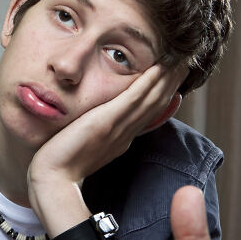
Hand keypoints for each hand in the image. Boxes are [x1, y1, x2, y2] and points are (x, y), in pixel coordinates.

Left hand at [27, 65, 185, 226]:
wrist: (52, 180)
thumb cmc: (60, 167)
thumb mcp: (82, 148)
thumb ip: (95, 136)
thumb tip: (98, 126)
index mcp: (121, 139)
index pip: (148, 113)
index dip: (163, 94)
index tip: (173, 76)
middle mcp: (125, 133)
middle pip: (156, 104)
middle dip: (173, 82)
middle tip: (188, 61)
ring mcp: (118, 128)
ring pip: (152, 99)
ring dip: (168, 78)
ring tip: (182, 59)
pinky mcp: (107, 122)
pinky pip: (134, 98)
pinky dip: (150, 82)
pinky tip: (161, 67)